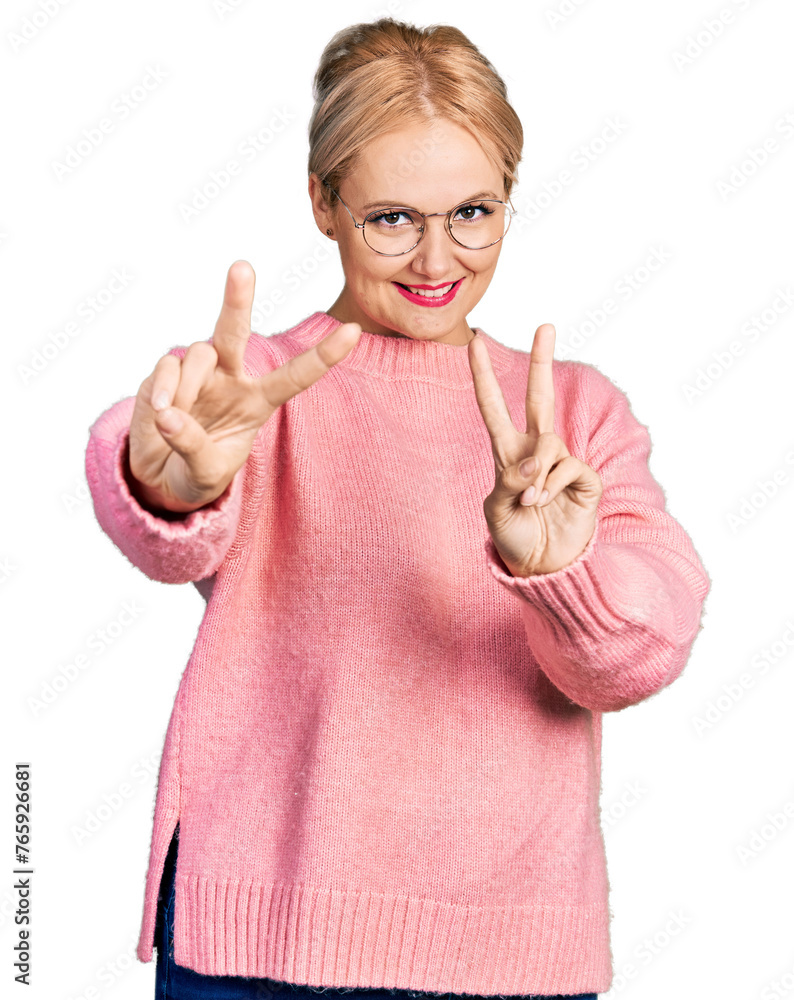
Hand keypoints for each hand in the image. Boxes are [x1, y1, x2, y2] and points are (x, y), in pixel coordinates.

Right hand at [128, 260, 361, 512]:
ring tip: (173, 419)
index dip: (324, 356)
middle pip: (236, 333)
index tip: (354, 331)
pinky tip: (160, 412)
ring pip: (198, 354)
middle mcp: (230, 378)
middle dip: (237, 299)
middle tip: (242, 266)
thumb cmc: (197, 472)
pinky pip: (167, 369)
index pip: (295, 376)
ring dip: (188, 387)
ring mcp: (197, 373)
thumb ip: (193, 446)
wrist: (161, 477)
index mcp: (257, 402)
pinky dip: (164, 391)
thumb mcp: (206, 474)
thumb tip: (168, 414)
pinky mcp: (165, 373)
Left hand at [468, 323, 602, 575]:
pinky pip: (568, 467)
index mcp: (508, 454)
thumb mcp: (496, 510)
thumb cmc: (514, 538)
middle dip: (542, 360)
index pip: (494, 407)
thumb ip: (510, 481)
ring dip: (536, 475)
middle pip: (539, 397)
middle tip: (546, 324)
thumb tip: (534, 462)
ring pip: (550, 444)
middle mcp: (536, 452)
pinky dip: (551, 486)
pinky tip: (544, 504)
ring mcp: (561, 463)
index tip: (474, 342)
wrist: (543, 567)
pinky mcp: (584, 478)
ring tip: (529, 503)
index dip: (484, 376)